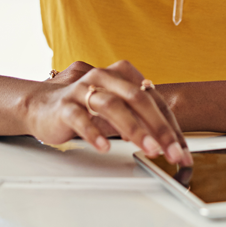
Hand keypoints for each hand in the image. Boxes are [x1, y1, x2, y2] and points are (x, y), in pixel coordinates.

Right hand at [23, 60, 191, 165]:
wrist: (44, 106)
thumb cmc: (86, 107)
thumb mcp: (117, 109)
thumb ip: (141, 120)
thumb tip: (169, 144)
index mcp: (122, 75)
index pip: (153, 100)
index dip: (170, 126)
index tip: (181, 150)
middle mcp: (105, 77)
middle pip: (137, 98)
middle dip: (158, 127)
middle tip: (171, 151)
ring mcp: (84, 90)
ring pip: (112, 106)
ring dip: (134, 128)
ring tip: (149, 149)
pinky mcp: (65, 106)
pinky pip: (81, 118)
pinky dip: (94, 133)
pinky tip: (105, 147)